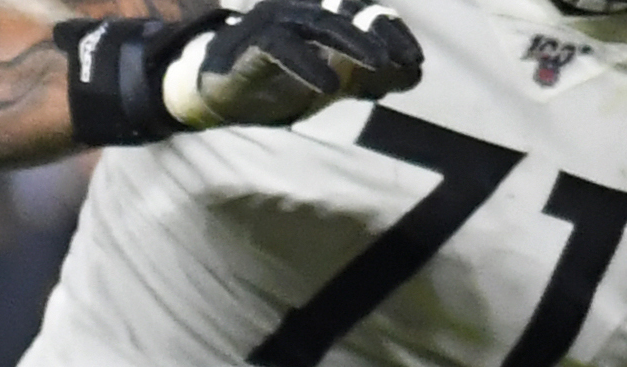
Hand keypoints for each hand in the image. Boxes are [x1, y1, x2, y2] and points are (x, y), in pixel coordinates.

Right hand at [163, 0, 422, 130]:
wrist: (211, 96)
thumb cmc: (272, 86)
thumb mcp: (328, 84)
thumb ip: (368, 78)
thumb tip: (416, 76)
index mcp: (324, 15)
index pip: (366, 13)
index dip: (393, 33)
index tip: (414, 61)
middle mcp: (302, 10)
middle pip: (349, 10)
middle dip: (381, 33)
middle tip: (405, 60)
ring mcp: (273, 21)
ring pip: (320, 21)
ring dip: (352, 41)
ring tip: (379, 66)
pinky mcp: (248, 42)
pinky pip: (281, 46)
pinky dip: (307, 64)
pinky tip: (330, 86)